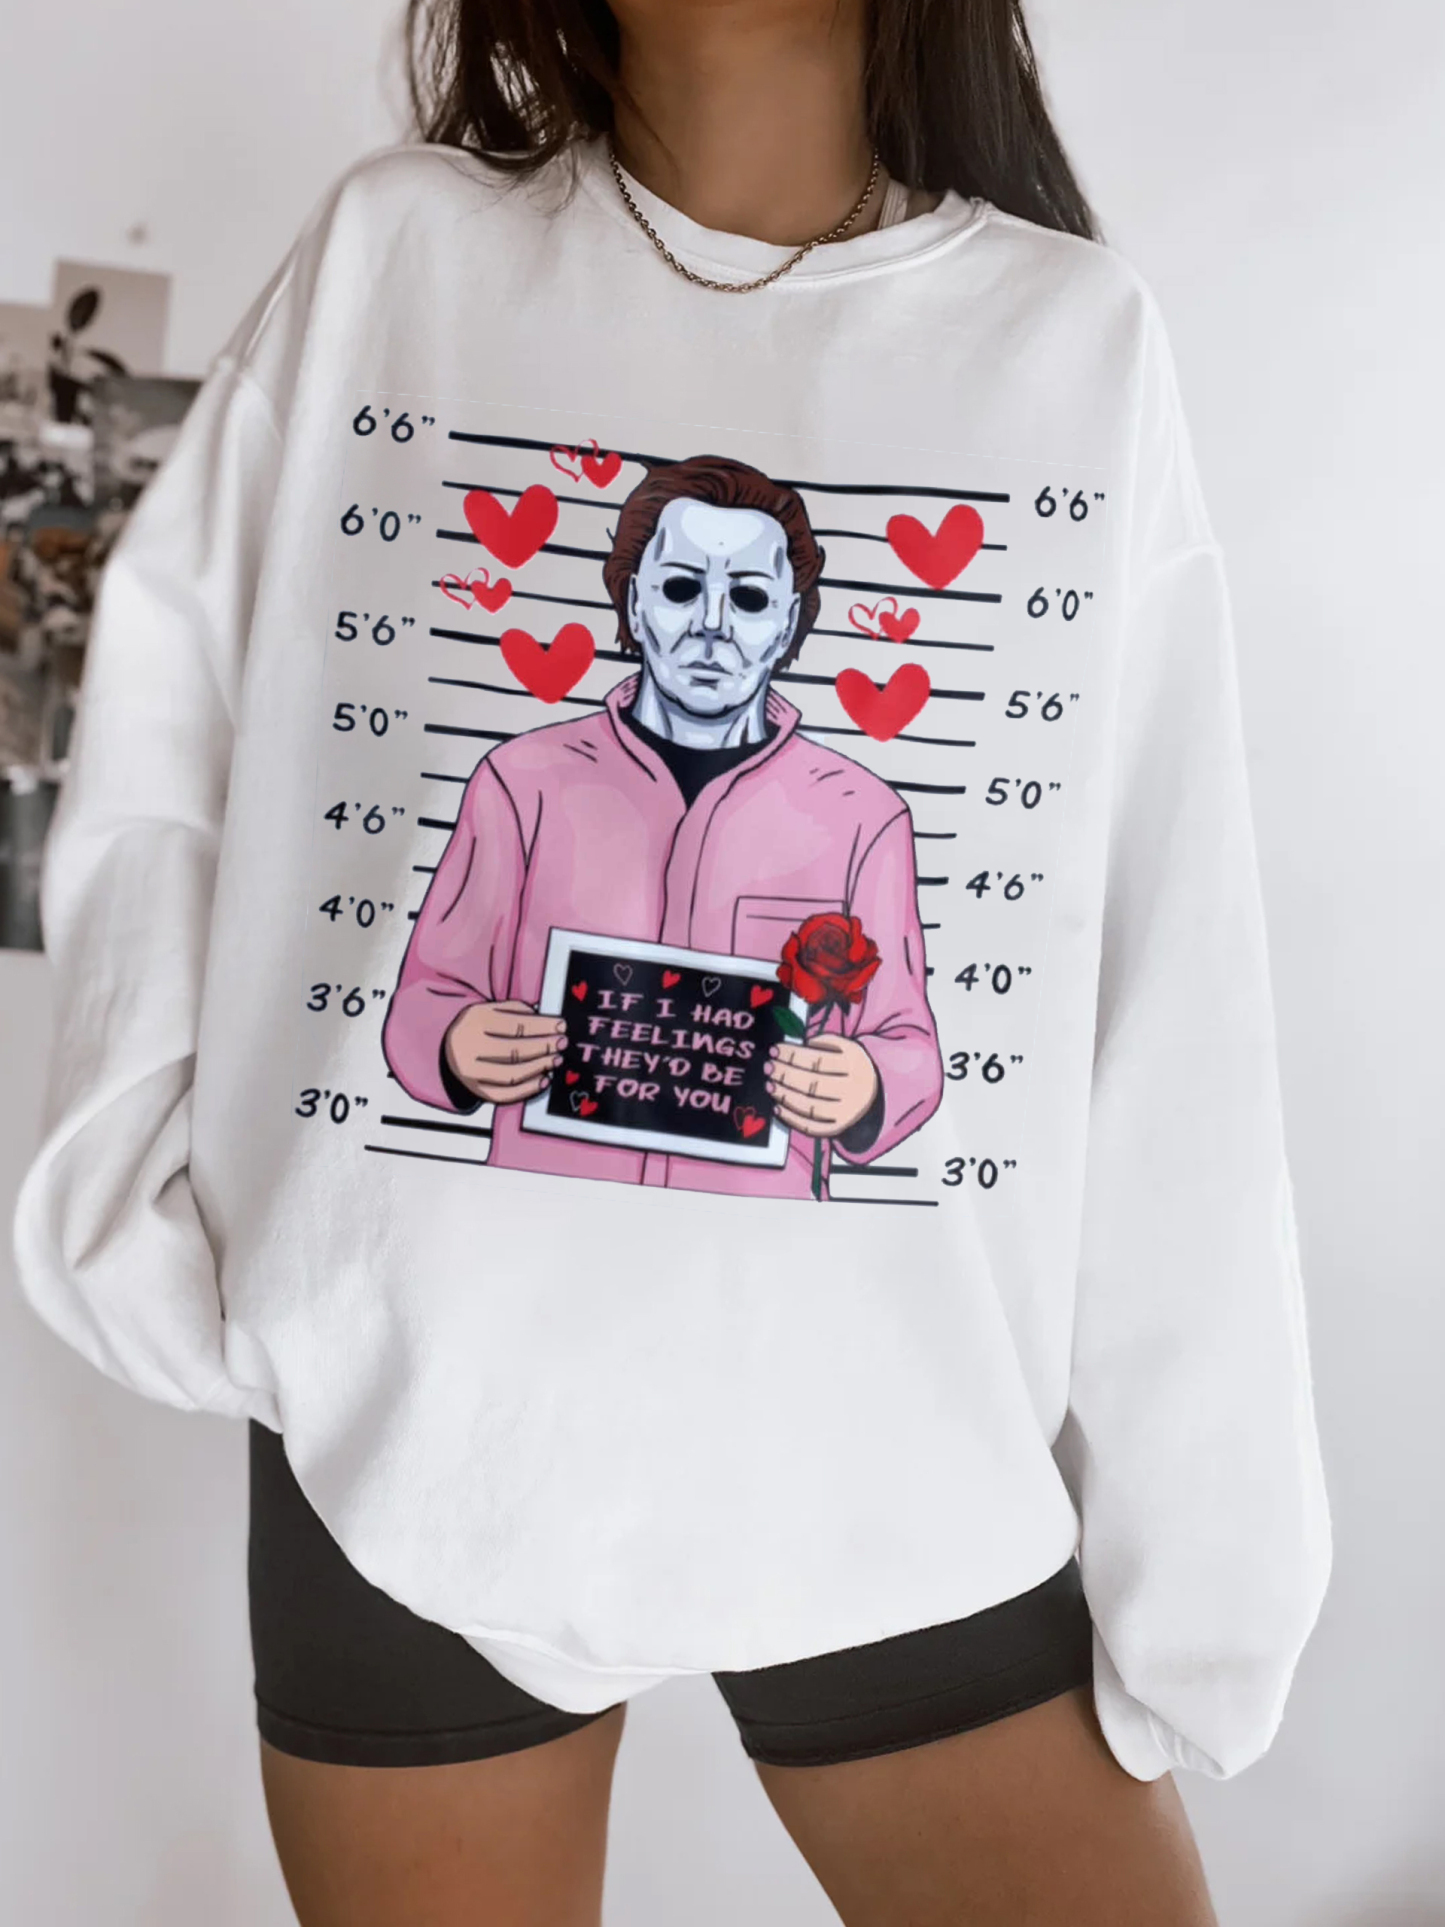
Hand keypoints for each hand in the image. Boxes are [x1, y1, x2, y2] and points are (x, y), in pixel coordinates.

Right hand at [444, 1001, 566, 1105]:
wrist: (451, 1048)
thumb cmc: (480, 1026)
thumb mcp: (492, 1010)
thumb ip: (518, 1011)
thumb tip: (549, 1024)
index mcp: (475, 1020)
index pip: (515, 1024)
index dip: (542, 1026)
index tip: (561, 1026)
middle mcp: (469, 1047)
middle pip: (514, 1050)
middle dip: (544, 1047)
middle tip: (562, 1043)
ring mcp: (471, 1072)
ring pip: (511, 1074)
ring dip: (539, 1067)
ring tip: (556, 1060)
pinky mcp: (476, 1091)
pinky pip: (505, 1095)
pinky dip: (528, 1089)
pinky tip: (544, 1080)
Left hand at [765, 1034, 878, 1137]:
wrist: (871, 1094)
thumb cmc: (848, 1066)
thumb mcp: (845, 1048)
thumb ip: (823, 1042)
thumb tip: (790, 1050)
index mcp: (856, 1064)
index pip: (819, 1059)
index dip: (793, 1055)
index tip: (775, 1050)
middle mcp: (854, 1089)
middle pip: (813, 1083)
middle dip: (785, 1075)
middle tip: (769, 1067)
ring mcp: (847, 1112)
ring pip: (810, 1107)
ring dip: (785, 1096)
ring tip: (770, 1085)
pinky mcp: (838, 1128)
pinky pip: (811, 1127)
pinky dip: (791, 1119)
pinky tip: (777, 1107)